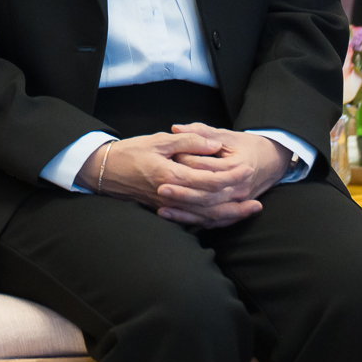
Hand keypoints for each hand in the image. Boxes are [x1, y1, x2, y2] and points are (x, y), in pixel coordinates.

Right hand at [78, 129, 236, 210]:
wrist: (104, 171)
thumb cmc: (130, 152)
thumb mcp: (159, 140)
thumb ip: (188, 141)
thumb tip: (214, 145)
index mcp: (172, 176)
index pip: (209, 181)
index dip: (230, 177)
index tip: (248, 169)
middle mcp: (172, 196)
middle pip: (211, 205)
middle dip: (236, 202)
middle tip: (257, 198)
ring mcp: (169, 206)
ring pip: (204, 217)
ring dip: (229, 216)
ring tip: (249, 211)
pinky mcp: (166, 210)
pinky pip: (193, 221)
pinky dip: (211, 221)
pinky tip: (225, 218)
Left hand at [154, 123, 291, 227]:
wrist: (272, 161)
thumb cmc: (246, 146)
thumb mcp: (226, 135)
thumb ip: (200, 131)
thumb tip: (175, 128)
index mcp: (238, 166)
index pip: (209, 168)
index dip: (188, 163)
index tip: (169, 158)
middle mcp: (239, 188)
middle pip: (208, 194)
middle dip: (183, 193)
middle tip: (160, 188)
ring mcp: (237, 202)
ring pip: (209, 211)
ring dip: (185, 212)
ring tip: (162, 208)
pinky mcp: (232, 211)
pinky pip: (211, 221)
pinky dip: (192, 221)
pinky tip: (173, 217)